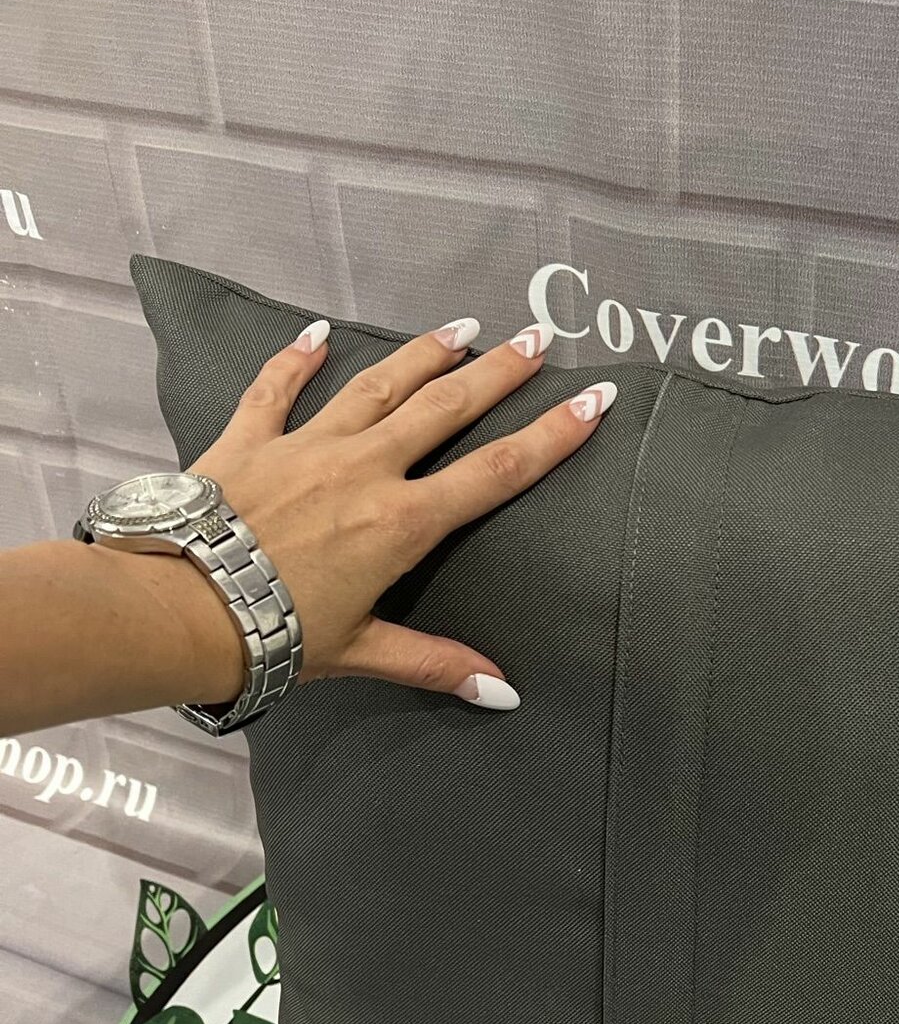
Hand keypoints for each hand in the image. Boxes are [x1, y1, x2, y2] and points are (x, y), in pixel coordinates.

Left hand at [181, 315, 616, 710]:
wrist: (180, 609)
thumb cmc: (274, 635)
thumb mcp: (363, 653)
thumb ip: (436, 663)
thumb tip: (504, 694)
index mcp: (403, 522)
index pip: (497, 470)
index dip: (553, 435)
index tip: (592, 399)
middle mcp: (365, 469)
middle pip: (447, 407)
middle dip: (499, 371)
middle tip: (536, 339)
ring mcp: (307, 445)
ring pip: (378, 385)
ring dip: (423, 354)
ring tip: (461, 328)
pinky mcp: (250, 439)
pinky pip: (277, 387)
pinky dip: (297, 357)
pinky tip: (318, 332)